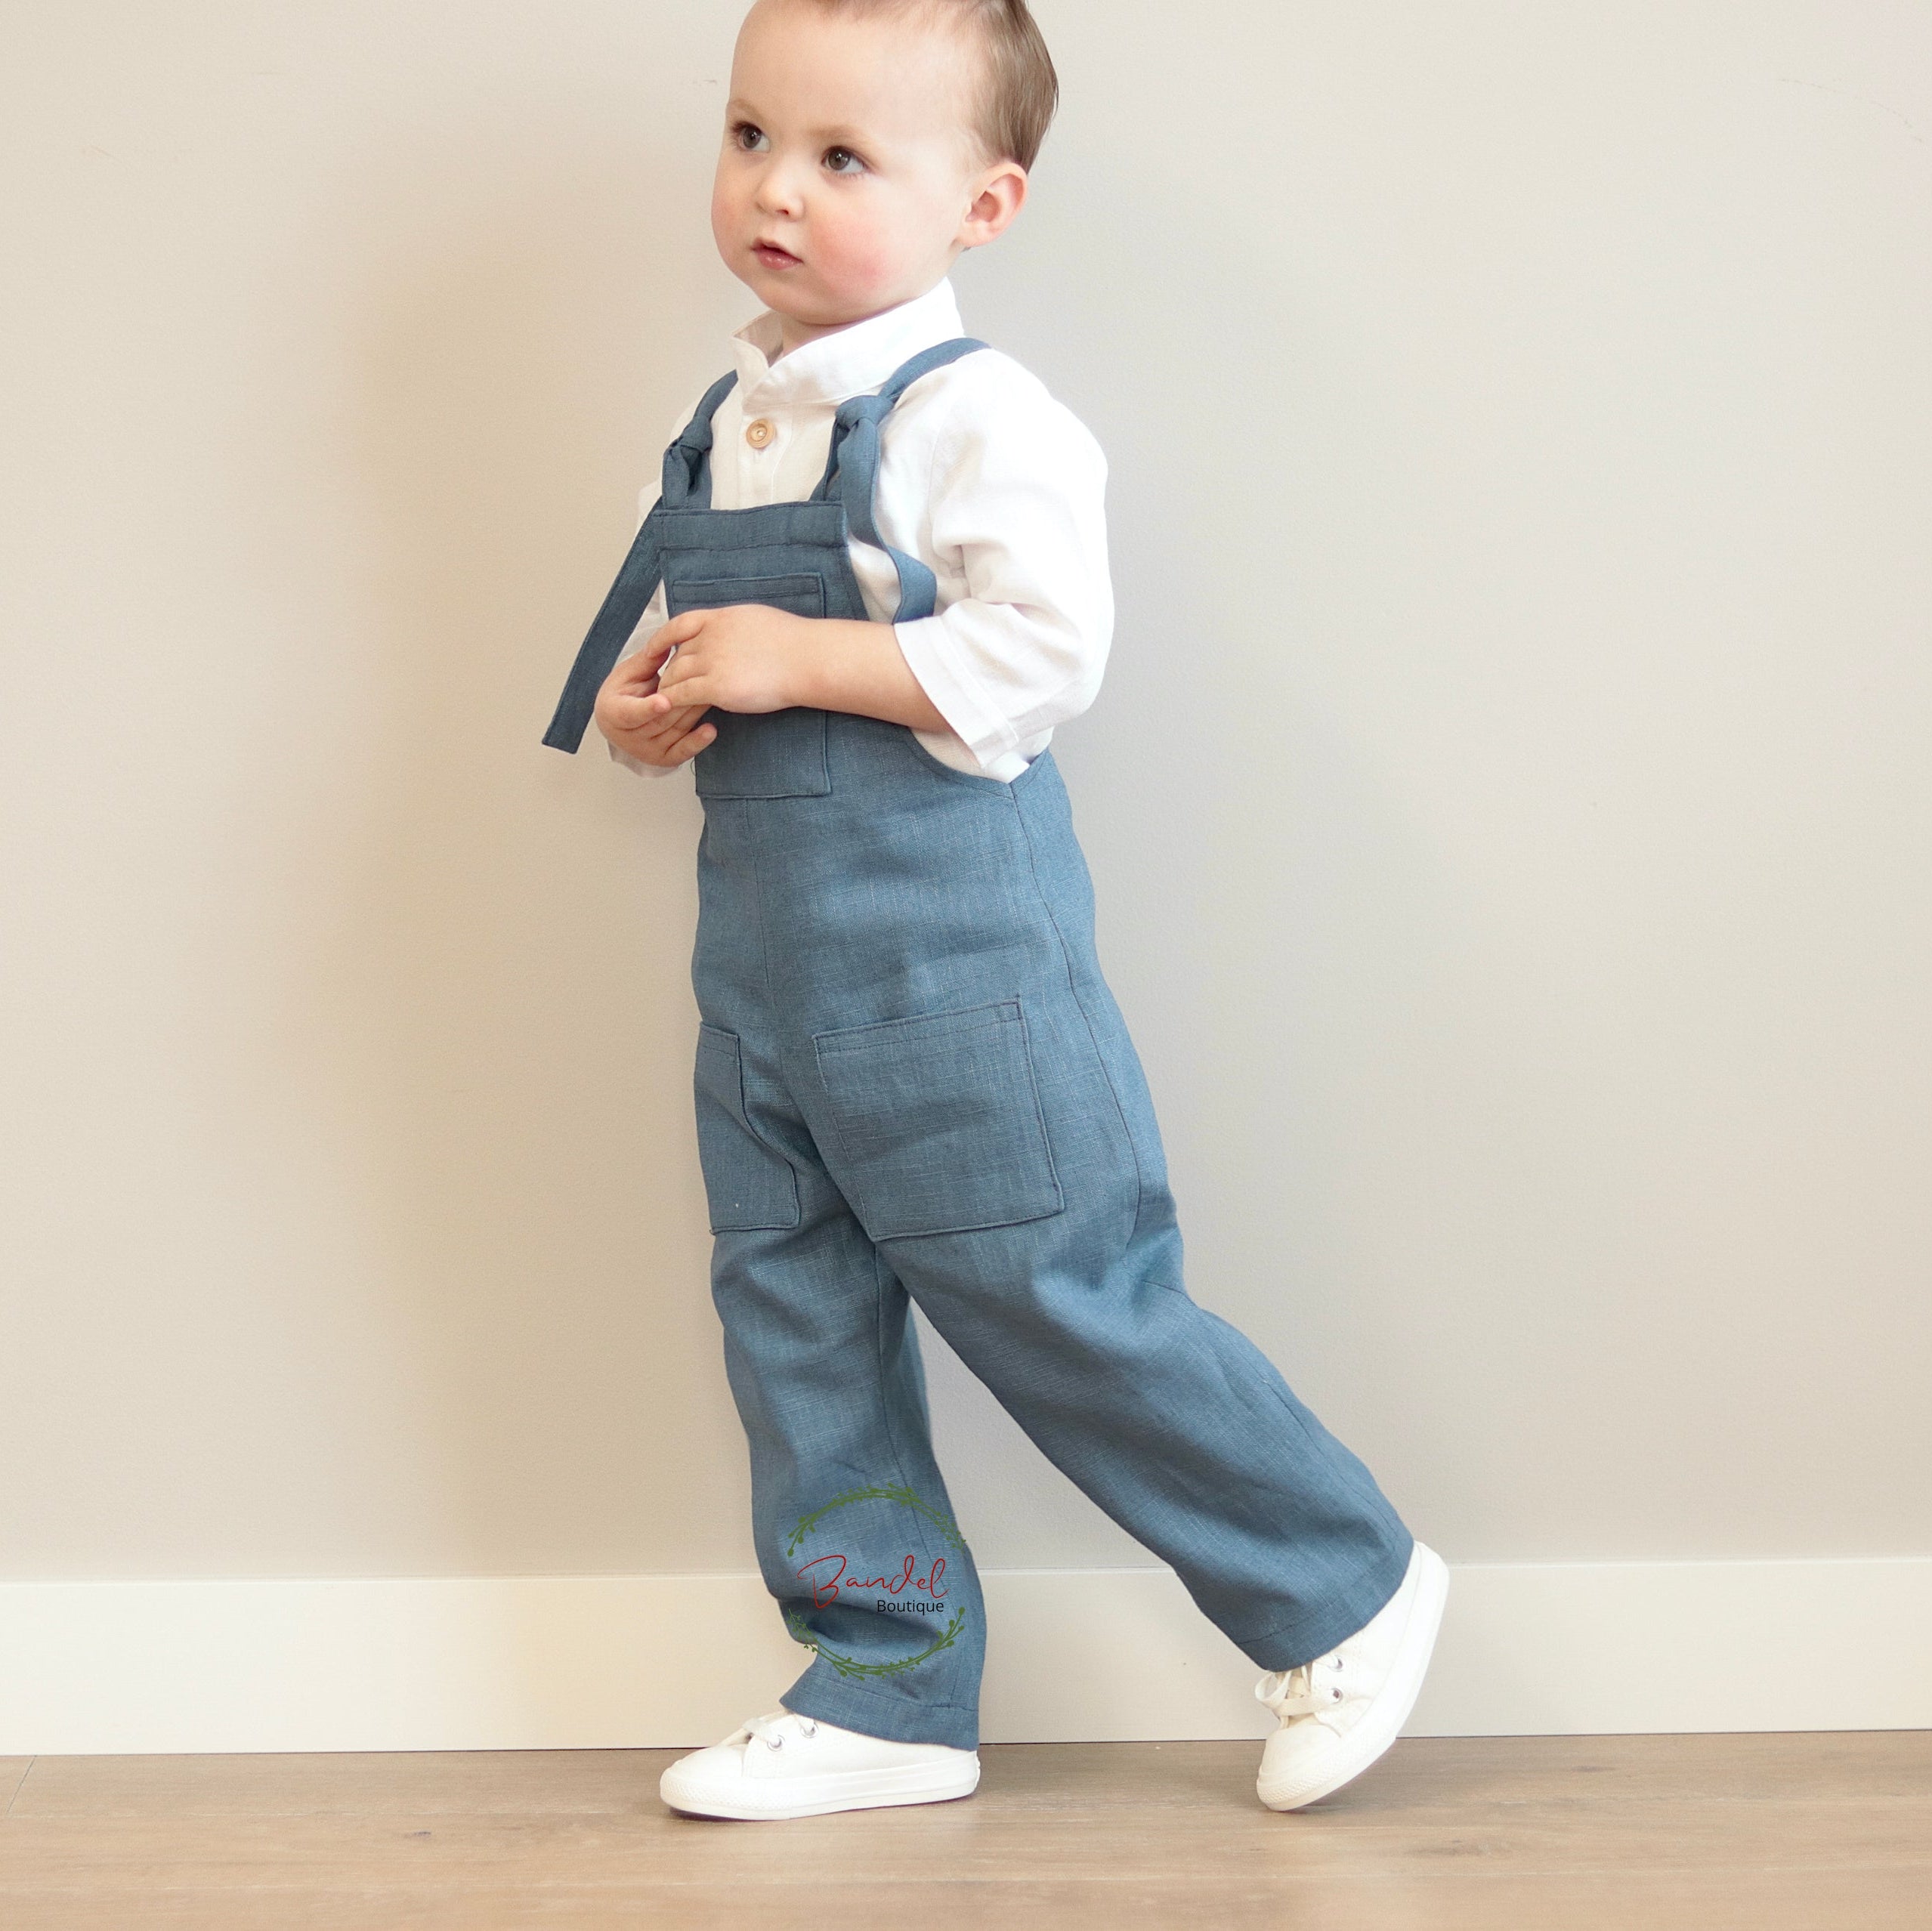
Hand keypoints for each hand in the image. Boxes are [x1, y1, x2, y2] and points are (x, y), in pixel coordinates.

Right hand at [592, 629, 716, 768]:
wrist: (622, 720)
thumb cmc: (624, 693)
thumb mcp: (629, 673)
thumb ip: (647, 661)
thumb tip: (664, 645)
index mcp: (612, 714)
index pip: (631, 713)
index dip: (648, 708)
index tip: (664, 701)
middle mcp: (628, 738)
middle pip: (659, 722)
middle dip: (681, 704)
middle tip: (702, 685)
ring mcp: (646, 751)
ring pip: (674, 732)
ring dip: (694, 714)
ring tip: (712, 696)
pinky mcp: (663, 759)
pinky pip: (682, 753)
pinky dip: (697, 742)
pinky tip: (710, 730)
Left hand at [652, 604, 811, 715]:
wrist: (807, 659)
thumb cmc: (794, 642)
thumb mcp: (757, 620)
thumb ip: (735, 626)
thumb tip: (731, 629)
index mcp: (720, 619)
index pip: (679, 625)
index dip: (662, 639)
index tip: (654, 651)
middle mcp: (711, 637)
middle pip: (677, 656)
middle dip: (668, 674)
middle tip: (662, 691)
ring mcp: (712, 661)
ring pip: (674, 676)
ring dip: (667, 692)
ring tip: (663, 706)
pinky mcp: (716, 686)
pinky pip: (682, 695)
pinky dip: (672, 704)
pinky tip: (671, 713)